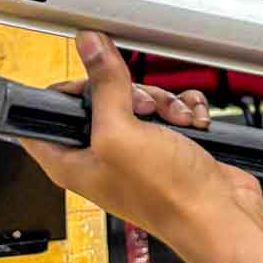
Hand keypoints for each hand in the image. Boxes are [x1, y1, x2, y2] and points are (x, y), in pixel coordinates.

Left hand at [18, 32, 262, 240]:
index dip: (64, 91)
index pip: (44, 116)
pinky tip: (190, 123)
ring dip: (161, 102)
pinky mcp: (164, 146)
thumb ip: (103, 87)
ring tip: (173, 120)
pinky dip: (181, 110)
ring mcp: (133, 152)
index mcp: (71, 161)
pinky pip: (166, 110)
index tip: (89, 78)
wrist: (217, 215)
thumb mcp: (123, 133)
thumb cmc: (166, 196)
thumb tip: (89, 47)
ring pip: (137, 101)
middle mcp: (99, 156)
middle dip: (128, 93)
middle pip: (98, 99)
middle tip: (141, 107)